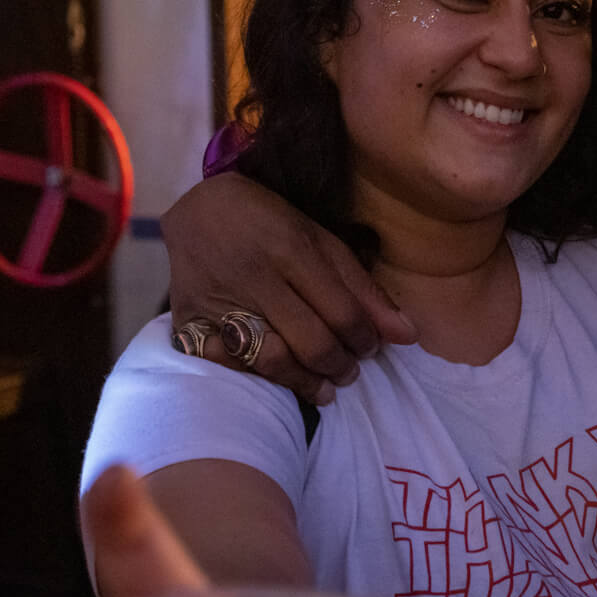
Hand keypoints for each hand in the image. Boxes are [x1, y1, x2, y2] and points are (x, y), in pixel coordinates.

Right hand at [162, 172, 416, 402]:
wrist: (199, 210)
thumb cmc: (271, 223)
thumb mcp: (322, 241)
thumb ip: (364, 289)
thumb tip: (408, 335)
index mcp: (291, 248)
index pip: (343, 311)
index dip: (366, 340)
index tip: (372, 348)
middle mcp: (255, 276)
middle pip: (312, 341)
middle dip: (341, 366)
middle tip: (350, 371)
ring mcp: (218, 300)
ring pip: (271, 360)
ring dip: (306, 382)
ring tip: (325, 387)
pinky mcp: (189, 321)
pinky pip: (229, 365)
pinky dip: (257, 379)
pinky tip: (277, 378)